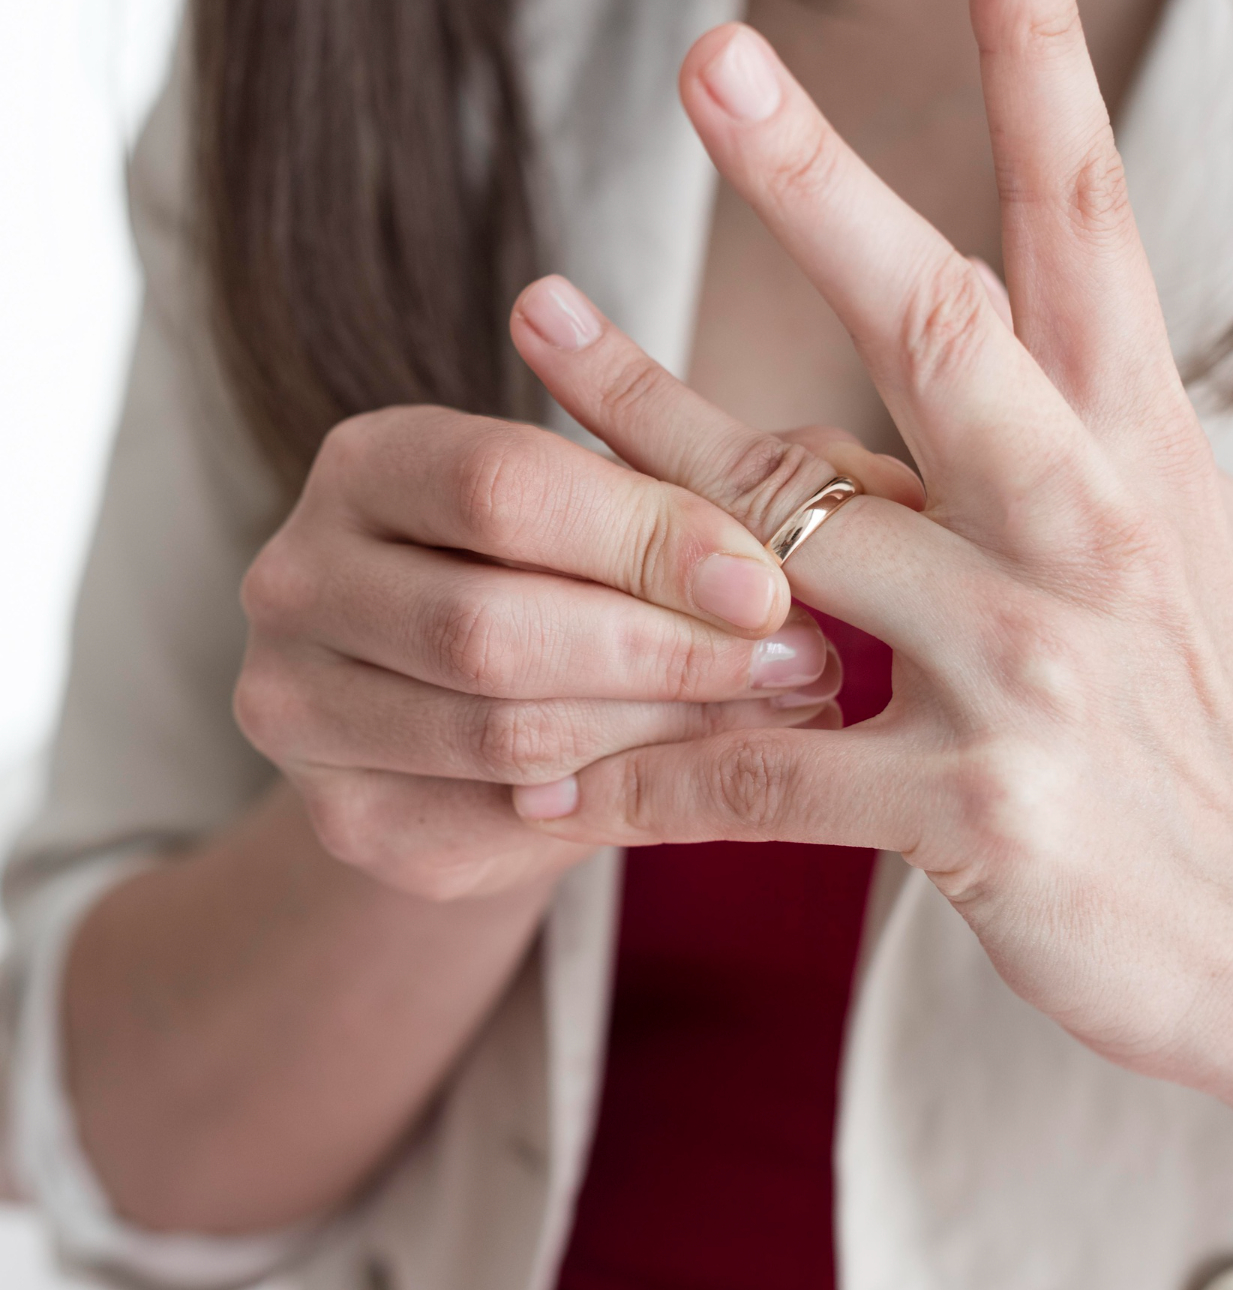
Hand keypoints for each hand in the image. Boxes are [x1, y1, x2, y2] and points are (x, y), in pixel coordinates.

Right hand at [233, 405, 912, 899]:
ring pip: (503, 739)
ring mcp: (299, 708)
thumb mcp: (641, 501)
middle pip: (489, 629)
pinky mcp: (345, 821)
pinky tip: (710, 778)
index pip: (501, 487)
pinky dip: (623, 804)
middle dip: (667, 654)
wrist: (483, 697)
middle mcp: (298, 576)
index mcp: (372, 463)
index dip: (645, 536)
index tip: (767, 584)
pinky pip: (499, 825)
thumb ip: (740, 479)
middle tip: (806, 664)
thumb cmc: (578, 567)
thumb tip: (876, 488)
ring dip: (665, 735)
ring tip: (784, 714)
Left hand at [506, 0, 1232, 1099]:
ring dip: (643, 432)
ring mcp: (1030, 669)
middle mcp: (1089, 534)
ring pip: (791, 530)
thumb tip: (940, 329)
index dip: (1055, 65)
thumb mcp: (1165, 542)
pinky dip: (637, 767)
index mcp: (1141, 452)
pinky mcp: (974, 810)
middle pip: (940, 329)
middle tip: (713, 59)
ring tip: (542, 326)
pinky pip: (757, 774)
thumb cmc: (1208, 719)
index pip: (1097, 227)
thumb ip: (1048, 441)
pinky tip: (543, 764)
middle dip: (818, 187)